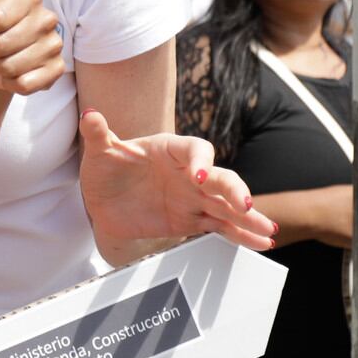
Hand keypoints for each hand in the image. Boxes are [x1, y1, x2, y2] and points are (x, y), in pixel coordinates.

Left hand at [79, 110, 277, 253]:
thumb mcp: (100, 152)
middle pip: (220, 177)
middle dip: (234, 190)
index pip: (195, 149)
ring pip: (227, 205)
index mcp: (172, 149)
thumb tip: (90, 115)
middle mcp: (190, 172)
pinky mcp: (193, 219)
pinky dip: (242, 235)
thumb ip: (98, 134)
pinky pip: (222, 226)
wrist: (106, 200)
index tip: (198, 176)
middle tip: (245, 204)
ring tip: (268, 228)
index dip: (201, 160)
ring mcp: (194, 197)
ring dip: (248, 216)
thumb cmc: (107, 168)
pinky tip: (261, 242)